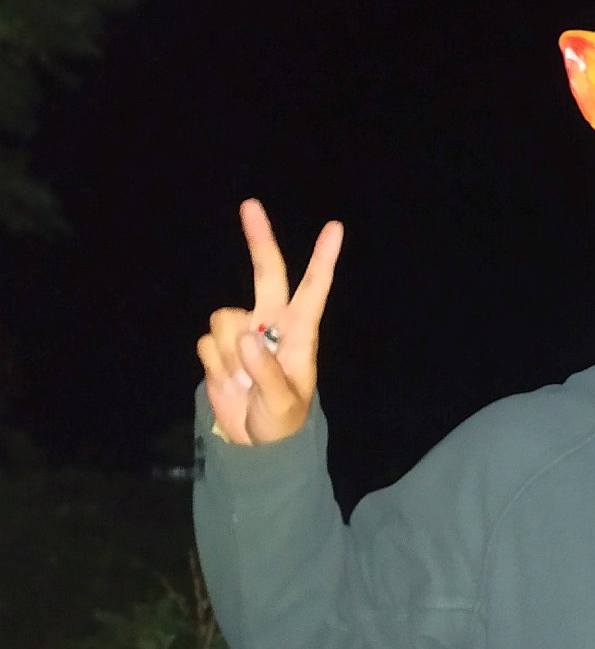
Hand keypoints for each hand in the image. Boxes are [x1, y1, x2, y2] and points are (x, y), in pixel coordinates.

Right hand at [196, 197, 343, 446]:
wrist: (254, 443)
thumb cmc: (282, 421)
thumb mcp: (281, 404)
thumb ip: (265, 371)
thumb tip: (244, 336)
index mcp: (300, 333)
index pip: (313, 289)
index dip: (323, 259)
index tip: (335, 227)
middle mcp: (271, 324)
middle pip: (266, 273)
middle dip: (259, 238)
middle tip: (250, 204)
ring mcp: (243, 333)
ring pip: (223, 319)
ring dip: (227, 353)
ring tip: (243, 381)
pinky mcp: (216, 348)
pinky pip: (205, 344)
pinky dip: (213, 366)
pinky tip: (228, 382)